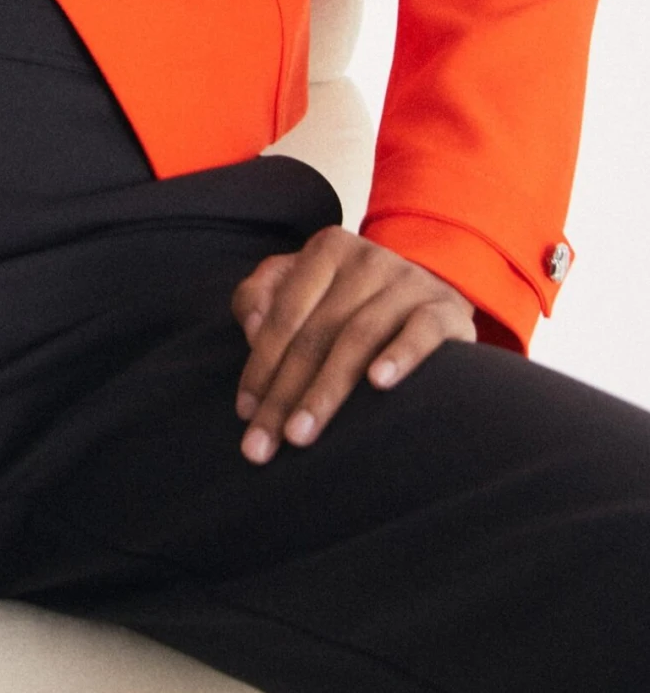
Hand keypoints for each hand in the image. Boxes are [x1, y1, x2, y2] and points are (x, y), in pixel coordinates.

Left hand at [230, 225, 475, 463]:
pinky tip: (378, 383)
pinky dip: (400, 355)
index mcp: (327, 249)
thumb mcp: (301, 285)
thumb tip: (250, 328)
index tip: (245, 413)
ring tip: (300, 434)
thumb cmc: (349, 299)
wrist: (431, 291)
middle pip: (317, 332)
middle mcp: (368, 259)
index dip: (261, 364)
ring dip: (326, 390)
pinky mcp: (446, 309)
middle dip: (285, 392)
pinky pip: (422, 332)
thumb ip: (260, 297)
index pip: (285, 313)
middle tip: (265, 443)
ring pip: (359, 337)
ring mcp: (410, 282)